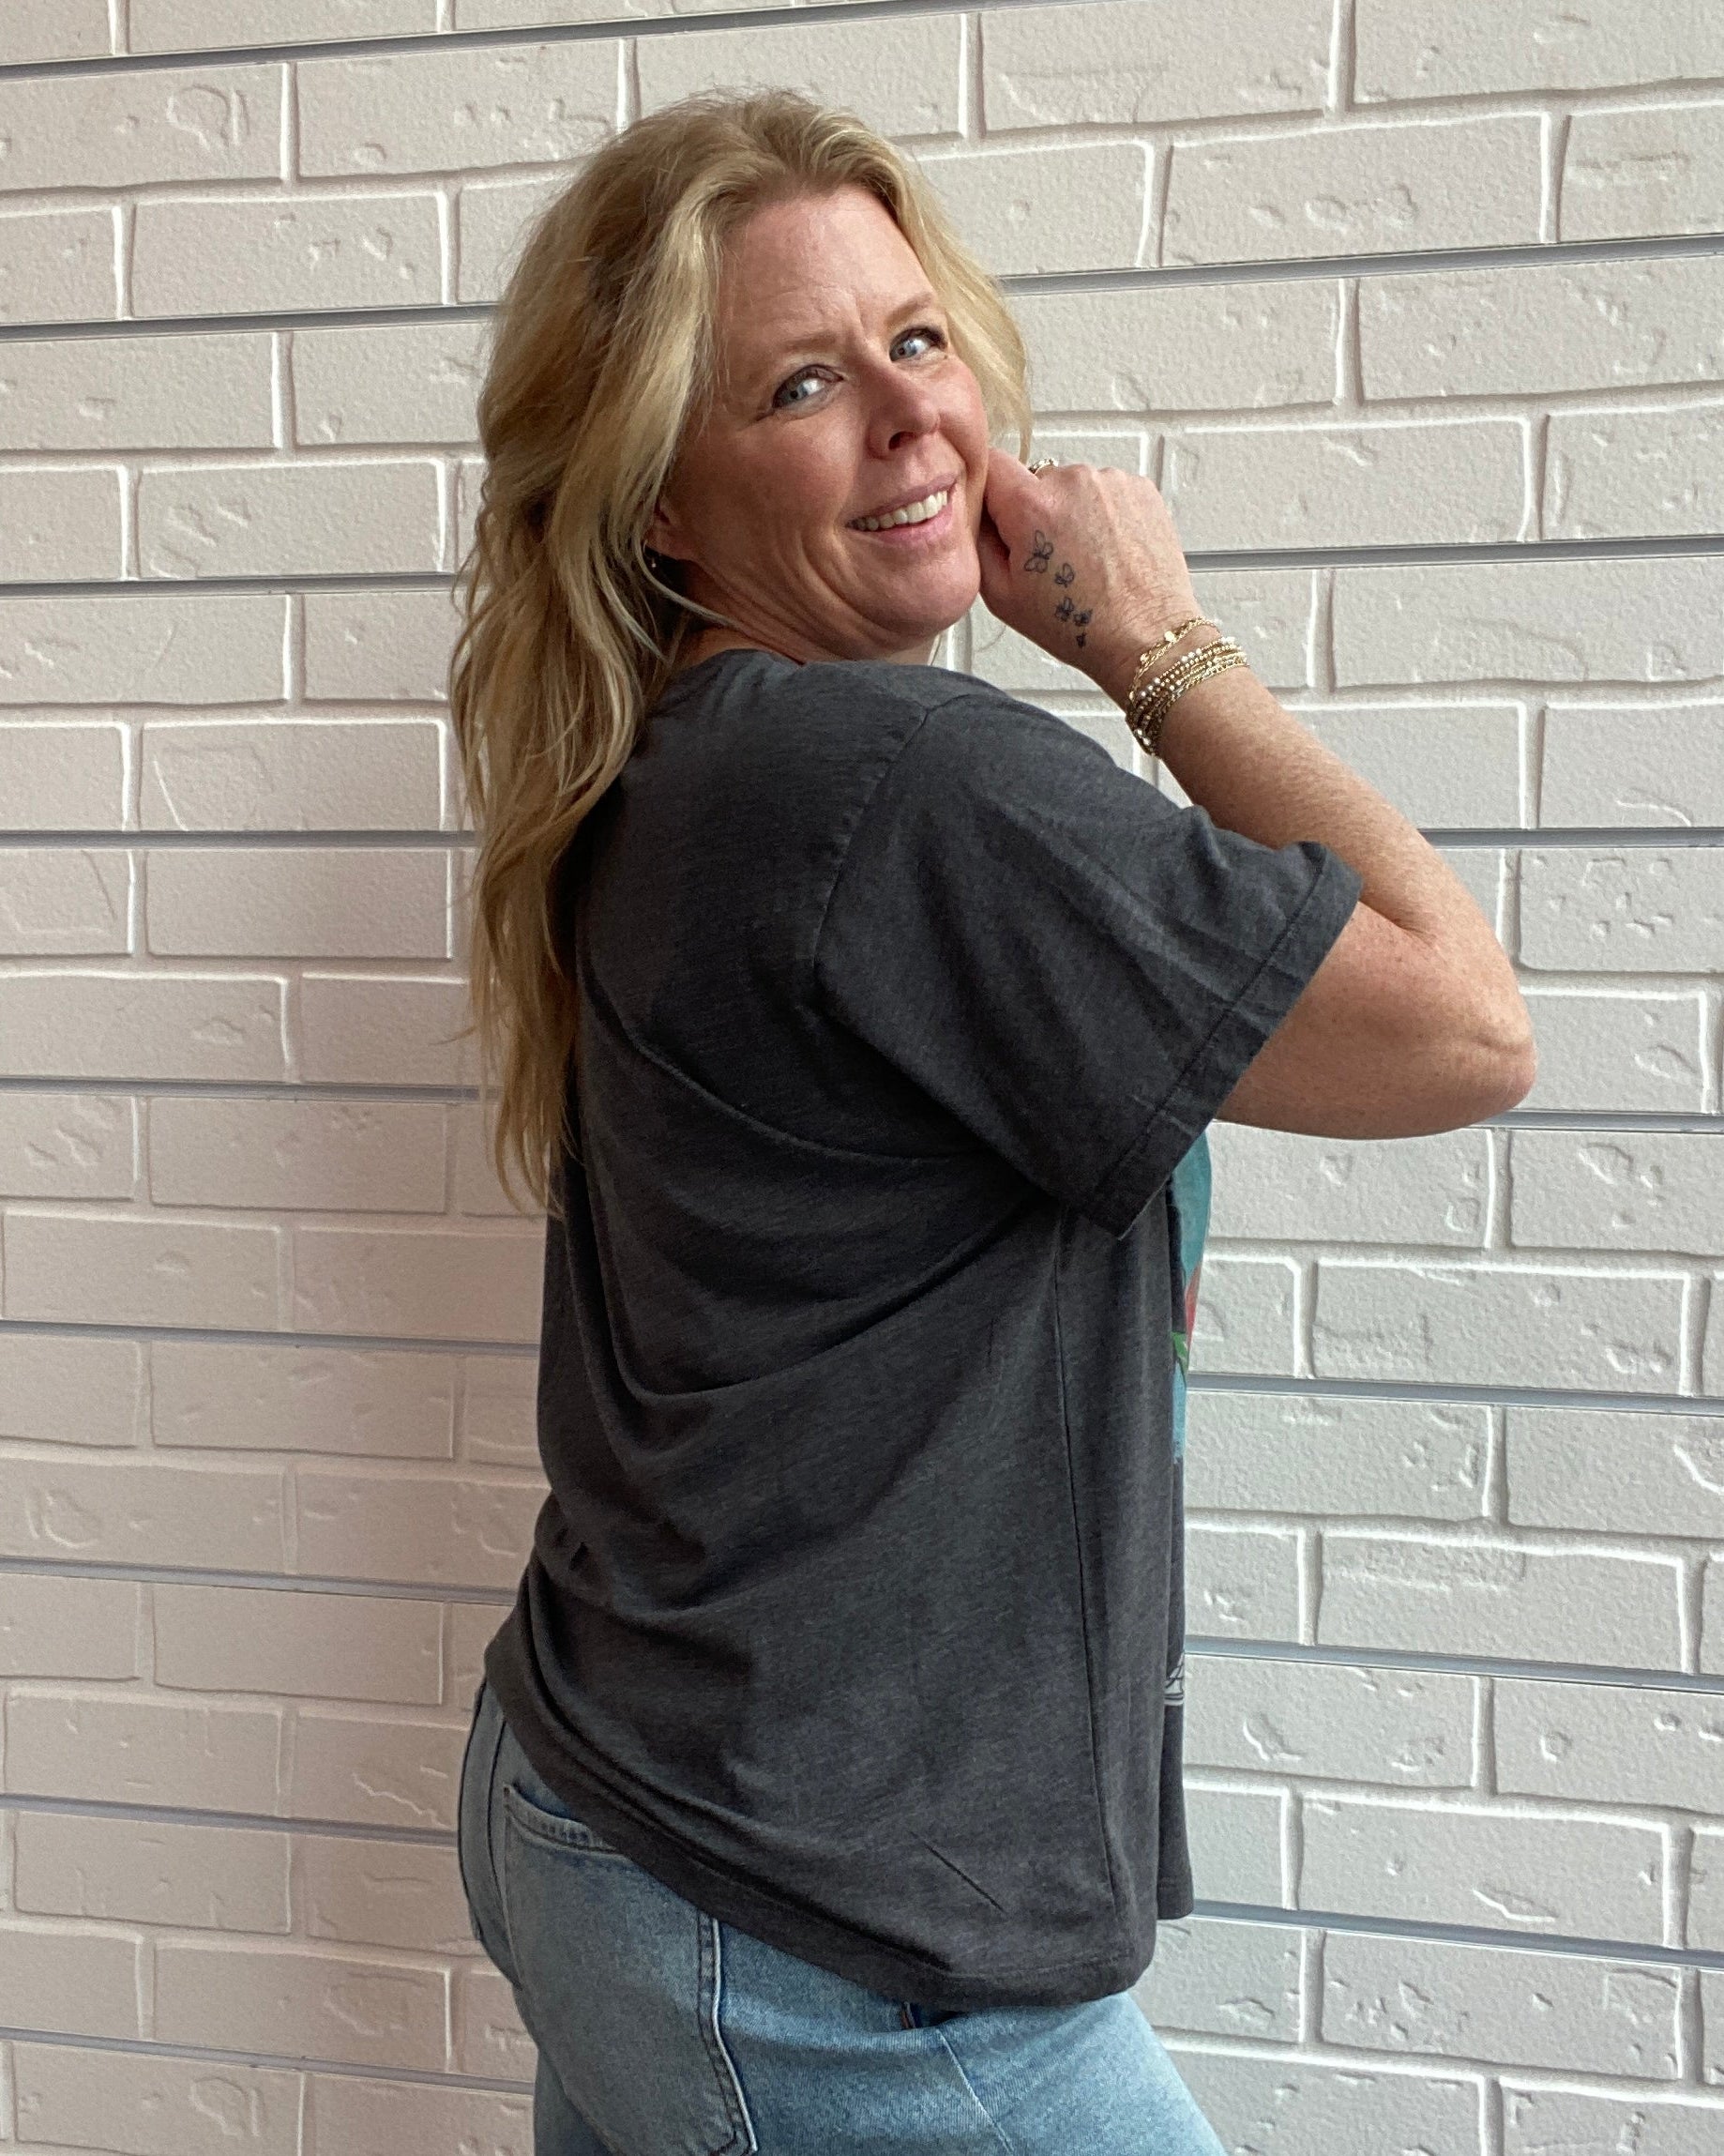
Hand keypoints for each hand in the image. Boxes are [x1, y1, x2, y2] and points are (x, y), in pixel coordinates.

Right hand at [975, 449, 1203, 704]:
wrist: (1145, 636)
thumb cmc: (1081, 626)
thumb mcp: (1002, 597)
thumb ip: (978, 542)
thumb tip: (976, 512)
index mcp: (1032, 507)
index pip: (991, 463)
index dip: (990, 491)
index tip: (998, 516)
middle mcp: (1072, 482)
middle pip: (1034, 479)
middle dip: (1035, 512)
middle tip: (1050, 559)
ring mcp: (1110, 481)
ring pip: (1071, 487)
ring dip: (1071, 513)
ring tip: (1084, 560)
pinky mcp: (1139, 486)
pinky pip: (1104, 491)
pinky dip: (1102, 515)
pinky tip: (1107, 551)